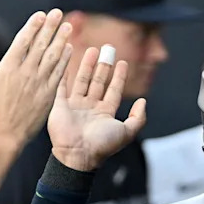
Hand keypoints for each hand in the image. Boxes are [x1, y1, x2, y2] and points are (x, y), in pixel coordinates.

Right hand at [0, 10, 71, 146]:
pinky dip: (64, 60)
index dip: (33, 26)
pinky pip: (58, 74)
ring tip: (67, 26)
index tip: (41, 15)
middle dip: (50, 27)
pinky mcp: (48, 96)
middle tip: (57, 13)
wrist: (3, 139)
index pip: (23, 41)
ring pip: (52, 57)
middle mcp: (25, 73)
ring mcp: (38, 84)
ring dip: (60, 40)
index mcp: (8, 69)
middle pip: (40, 45)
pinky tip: (68, 49)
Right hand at [48, 46, 146, 171]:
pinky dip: (64, 73)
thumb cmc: (102, 145)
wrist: (77, 154)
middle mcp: (91, 108)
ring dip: (87, 66)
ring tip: (92, 50)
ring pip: (82, 81)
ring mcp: (75, 106)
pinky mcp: (60, 106)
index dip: (119, 77)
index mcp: (105, 113)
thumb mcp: (127, 132)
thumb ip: (138, 118)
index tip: (123, 62)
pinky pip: (62, 86)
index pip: (114, 91)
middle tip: (108, 49)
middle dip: (103, 66)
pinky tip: (67, 60)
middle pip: (98, 82)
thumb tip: (143, 101)